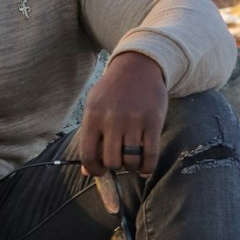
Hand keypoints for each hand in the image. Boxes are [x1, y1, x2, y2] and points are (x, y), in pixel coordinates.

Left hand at [77, 50, 167, 177]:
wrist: (138, 66)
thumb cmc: (112, 91)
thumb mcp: (94, 108)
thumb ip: (88, 138)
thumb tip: (86, 172)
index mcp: (93, 117)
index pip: (88, 155)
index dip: (93, 170)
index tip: (99, 171)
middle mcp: (112, 120)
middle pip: (111, 161)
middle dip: (114, 167)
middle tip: (118, 161)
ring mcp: (134, 121)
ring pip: (131, 161)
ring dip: (131, 167)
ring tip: (131, 162)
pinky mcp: (153, 122)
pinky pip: (151, 155)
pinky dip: (147, 167)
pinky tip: (144, 168)